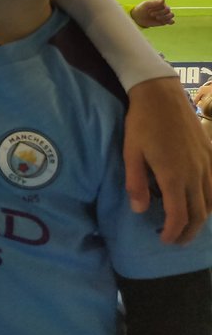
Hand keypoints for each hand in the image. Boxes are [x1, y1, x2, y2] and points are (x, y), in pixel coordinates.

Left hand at [124, 77, 211, 243]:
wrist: (161, 94)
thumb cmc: (142, 123)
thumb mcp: (130, 152)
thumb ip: (135, 183)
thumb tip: (139, 210)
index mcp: (173, 176)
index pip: (179, 216)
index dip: (173, 233)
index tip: (164, 239)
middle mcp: (195, 174)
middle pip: (199, 215)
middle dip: (188, 233)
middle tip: (176, 240)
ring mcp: (206, 164)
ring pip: (211, 203)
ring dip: (201, 219)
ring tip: (187, 226)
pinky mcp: (210, 154)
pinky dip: (210, 201)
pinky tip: (200, 202)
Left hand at [130, 0, 174, 28]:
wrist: (138, 18)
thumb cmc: (141, 9)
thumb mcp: (145, 5)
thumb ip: (154, 2)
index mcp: (159, 2)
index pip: (163, 4)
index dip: (157, 8)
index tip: (149, 9)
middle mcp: (164, 7)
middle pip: (168, 10)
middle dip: (159, 13)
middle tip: (151, 14)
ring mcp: (165, 14)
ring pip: (171, 15)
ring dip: (164, 17)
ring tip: (156, 18)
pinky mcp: (165, 21)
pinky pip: (172, 21)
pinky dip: (169, 22)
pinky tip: (163, 22)